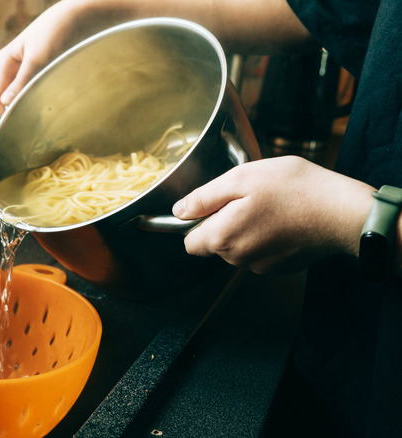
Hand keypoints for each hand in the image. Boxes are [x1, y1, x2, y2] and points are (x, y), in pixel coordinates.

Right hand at [0, 1, 87, 114]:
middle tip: (31, 122)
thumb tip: (4, 102)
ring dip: (30, 99)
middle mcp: (14, 62)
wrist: (78, 16)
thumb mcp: (37, 59)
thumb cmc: (55, 33)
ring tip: (42, 111)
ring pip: (24, 90)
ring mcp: (28, 64)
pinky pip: (36, 85)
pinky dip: (40, 93)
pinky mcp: (42, 66)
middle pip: (10, 92)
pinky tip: (51, 99)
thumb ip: (21, 82)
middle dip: (18, 105)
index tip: (13, 126)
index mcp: (5, 58)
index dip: (3, 109)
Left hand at [172, 156, 375, 273]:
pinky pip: (261, 252)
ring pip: (238, 248)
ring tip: (270, 206)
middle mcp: (238, 259)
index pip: (189, 242)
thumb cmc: (294, 190)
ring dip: (246, 228)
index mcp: (222, 238)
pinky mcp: (280, 267)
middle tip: (250, 198)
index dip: (196, 222)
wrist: (343, 213)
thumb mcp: (241, 179)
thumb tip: (179, 211)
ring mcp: (260, 267)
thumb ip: (204, 197)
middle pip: (214, 244)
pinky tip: (284, 219)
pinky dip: (267, 237)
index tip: (214, 206)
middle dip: (224, 222)